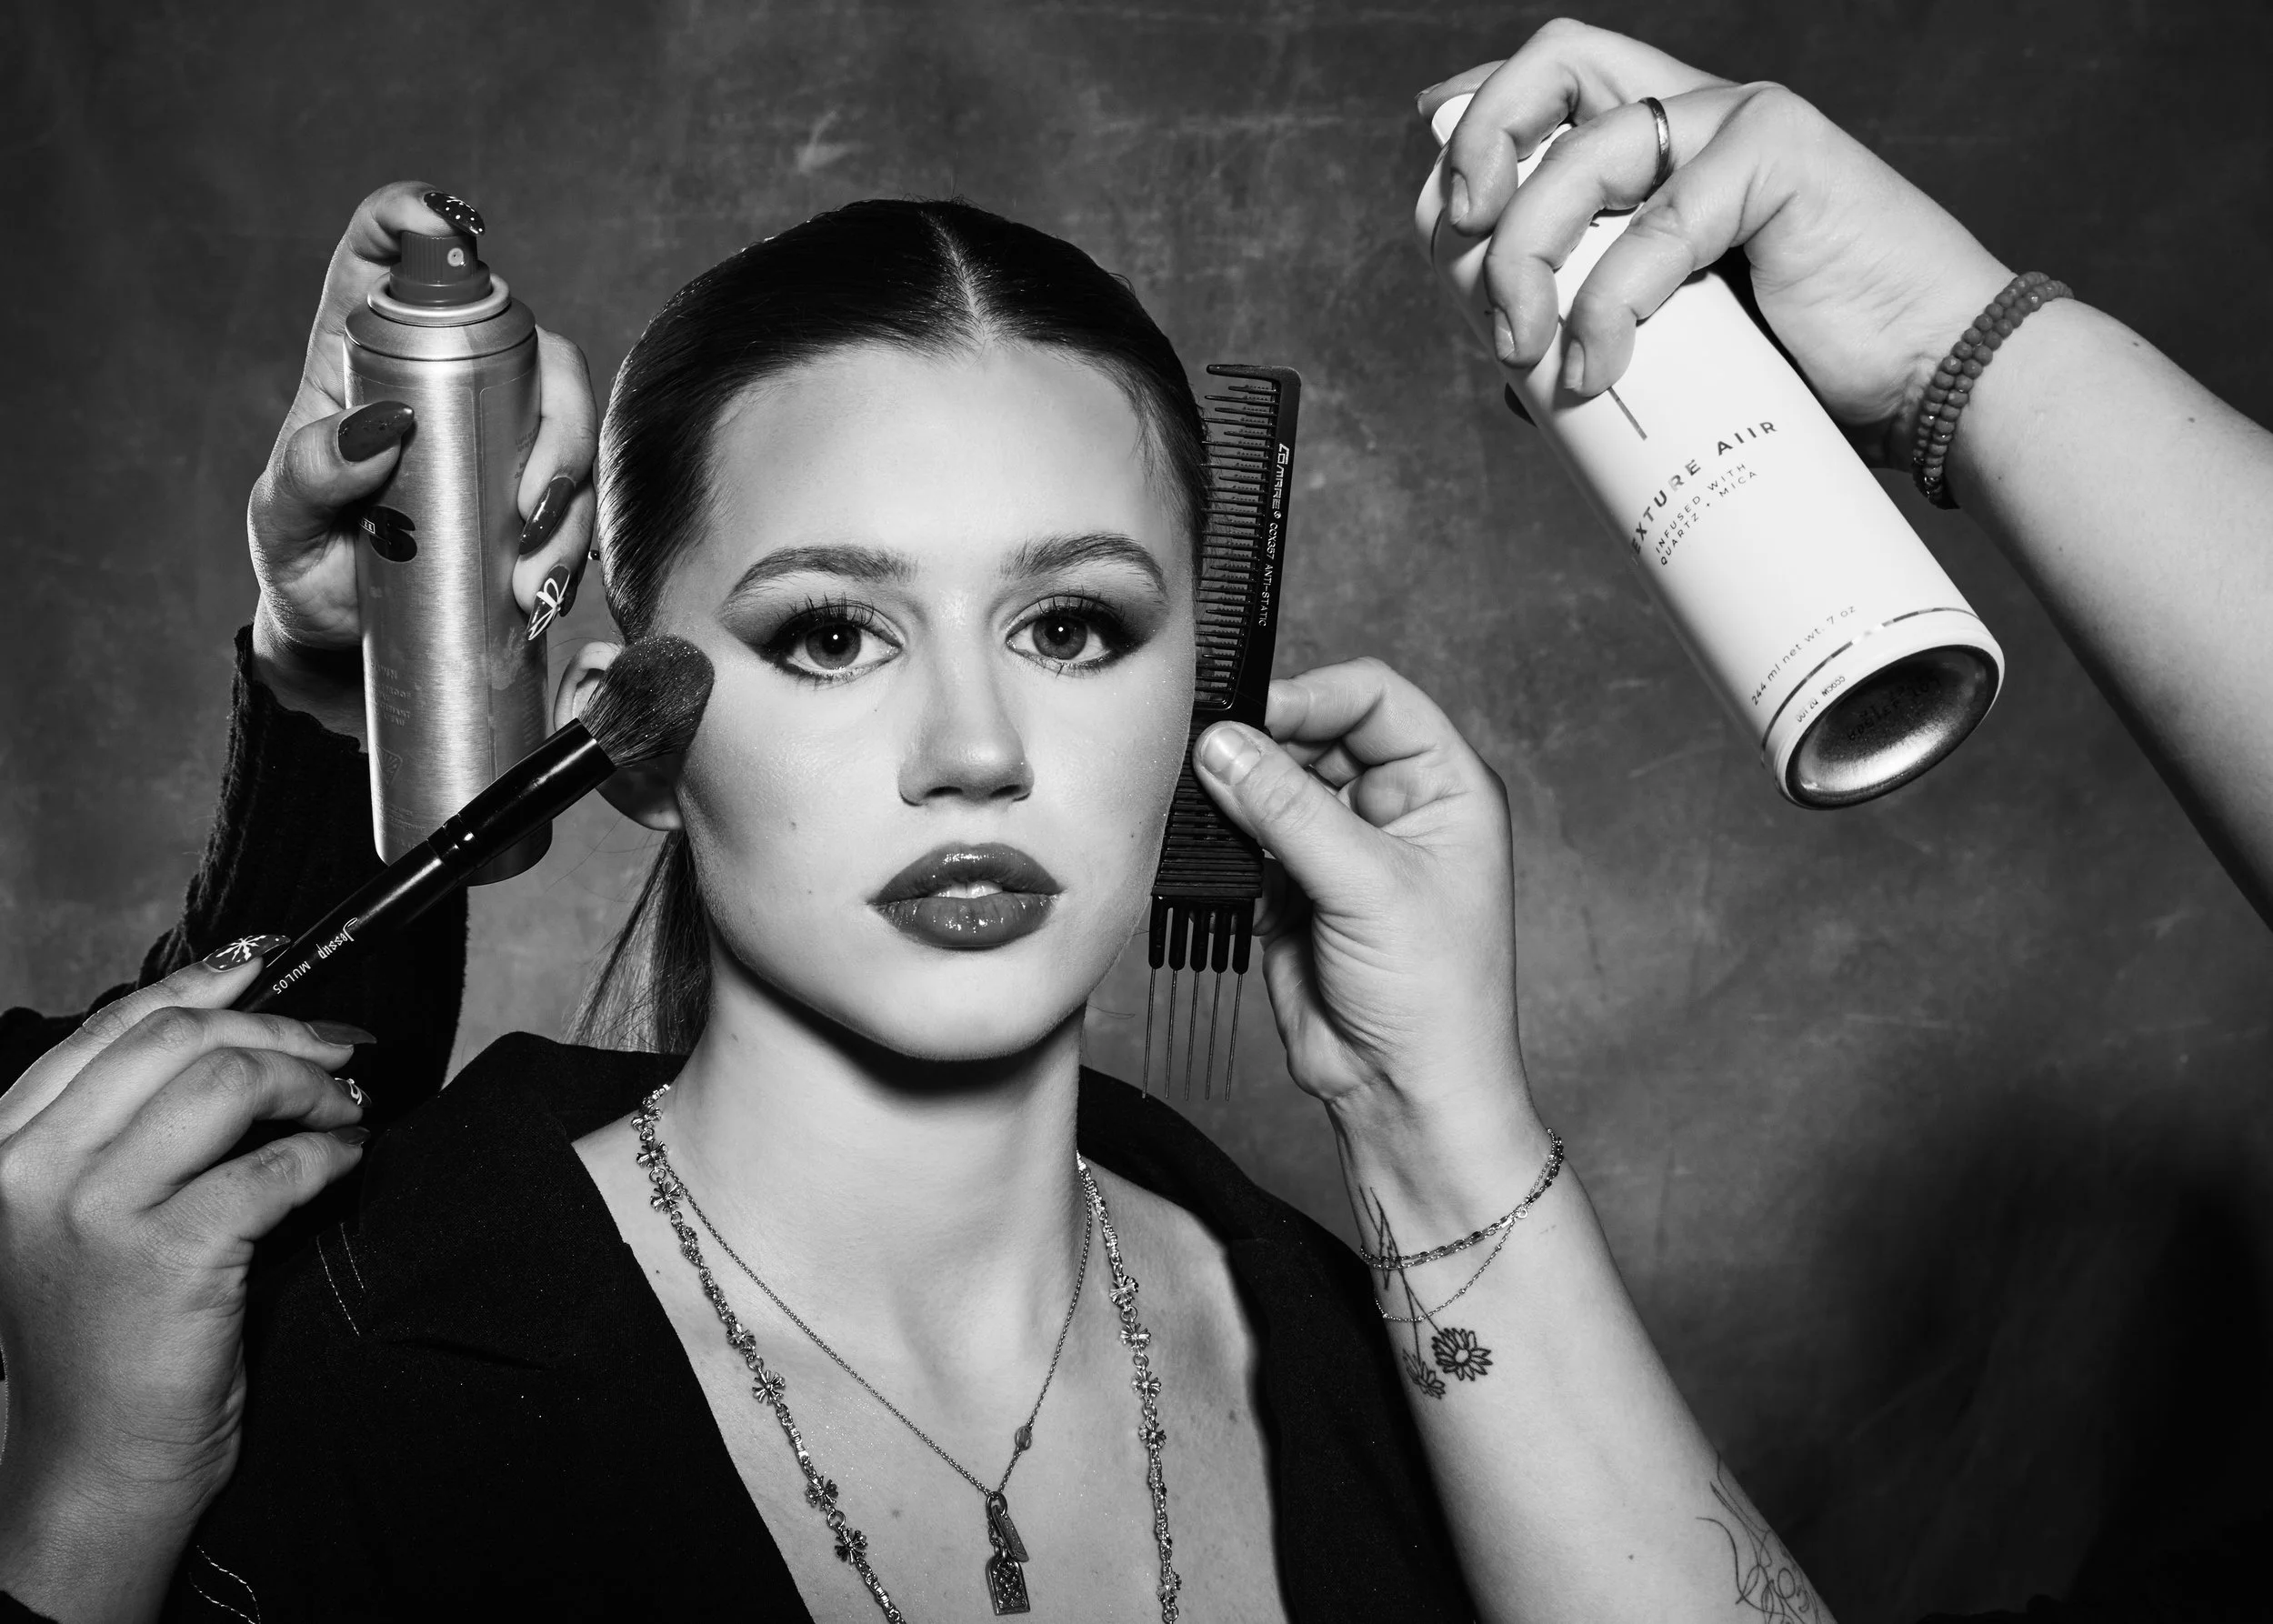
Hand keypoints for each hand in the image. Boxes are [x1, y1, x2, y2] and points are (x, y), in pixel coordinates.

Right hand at [0, 949, 368, 1621]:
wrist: (90, 1465)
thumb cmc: (101, 1337)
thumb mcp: (77, 1216)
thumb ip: (125, 1127)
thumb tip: (233, 1028)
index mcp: (8, 1145)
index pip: (115, 1026)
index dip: (206, 981)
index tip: (274, 961)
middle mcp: (35, 1168)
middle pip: (181, 1040)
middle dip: (281, 1028)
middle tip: (343, 1049)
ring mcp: (93, 1212)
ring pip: (228, 1083)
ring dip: (312, 1083)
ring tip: (349, 1105)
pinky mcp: (166, 1257)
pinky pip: (274, 1166)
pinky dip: (331, 1150)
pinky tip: (351, 1156)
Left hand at [248, 181, 597, 732]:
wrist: (348, 639)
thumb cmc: (306, 563)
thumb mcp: (282, 521)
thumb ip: (310, 474)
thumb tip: (376, 428)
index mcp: (362, 355)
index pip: (385, 253)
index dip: (416, 216)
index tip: (444, 228)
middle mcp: (442, 377)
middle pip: (526, 337)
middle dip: (555, 411)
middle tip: (531, 501)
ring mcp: (497, 431)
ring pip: (567, 417)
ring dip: (569, 490)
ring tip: (528, 567)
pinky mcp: (532, 488)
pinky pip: (581, 492)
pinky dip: (573, 538)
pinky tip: (538, 583)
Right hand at [1192, 660, 1528, 1136]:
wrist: (1404, 1097)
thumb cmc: (1435, 999)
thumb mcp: (1369, 887)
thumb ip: (1290, 808)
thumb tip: (1223, 742)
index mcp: (1445, 786)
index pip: (1375, 697)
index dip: (1313, 695)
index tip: (1250, 713)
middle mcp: (1395, 806)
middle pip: (1316, 733)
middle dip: (1264, 741)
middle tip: (1207, 757)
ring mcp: (1342, 847)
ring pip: (1274, 782)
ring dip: (1236, 788)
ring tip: (1199, 798)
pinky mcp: (1294, 888)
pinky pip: (1247, 836)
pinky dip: (1222, 836)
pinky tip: (1204, 843)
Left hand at [1422, 19, 2011, 464]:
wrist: (1933, 388)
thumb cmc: (1811, 374)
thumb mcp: (1679, 349)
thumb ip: (1607, 329)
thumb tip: (1515, 374)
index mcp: (1665, 149)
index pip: (1548, 90)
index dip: (1475, 130)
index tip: (1443, 221)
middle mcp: (1697, 115)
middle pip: (1550, 70)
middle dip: (1476, 161)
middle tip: (1466, 266)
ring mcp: (1741, 123)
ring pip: (1585, 147)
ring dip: (1525, 251)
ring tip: (1523, 349)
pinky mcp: (1782, 152)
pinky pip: (1658, 220)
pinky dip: (1607, 299)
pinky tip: (1594, 365)